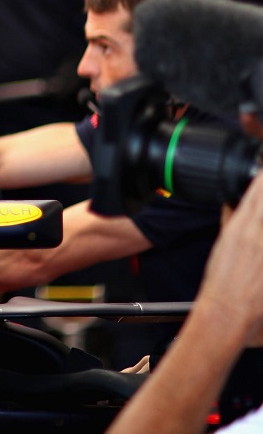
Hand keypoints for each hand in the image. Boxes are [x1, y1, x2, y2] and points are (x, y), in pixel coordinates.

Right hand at [197, 173, 262, 345]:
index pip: (256, 191)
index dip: (260, 178)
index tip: (261, 170)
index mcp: (240, 225)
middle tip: (262, 185)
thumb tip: (232, 202)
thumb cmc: (222, 280)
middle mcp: (257, 232)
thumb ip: (230, 218)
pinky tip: (261, 239)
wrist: (229, 308)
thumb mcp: (222, 243)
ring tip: (260, 223)